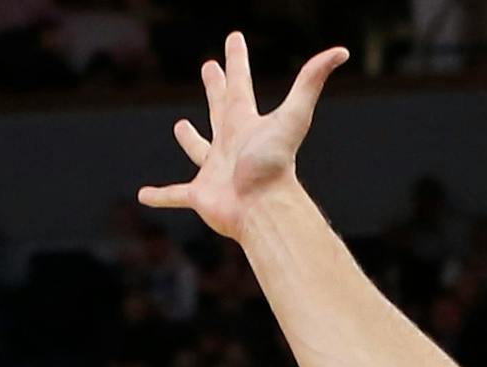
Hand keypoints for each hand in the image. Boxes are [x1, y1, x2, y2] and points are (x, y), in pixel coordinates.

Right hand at [139, 35, 347, 238]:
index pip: (241, 84)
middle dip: (214, 87)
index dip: (238, 61)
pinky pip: (176, 195)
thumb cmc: (274, 164)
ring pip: (200, 151)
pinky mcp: (201, 195)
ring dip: (190, 140)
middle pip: (220, 108)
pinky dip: (162, 196)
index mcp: (245, 123)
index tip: (234, 37)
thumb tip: (341, 51)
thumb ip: (311, 81)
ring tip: (181, 127)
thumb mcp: (293, 116)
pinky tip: (145, 197)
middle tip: (208, 68)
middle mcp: (231, 144)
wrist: (264, 208)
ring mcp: (215, 170)